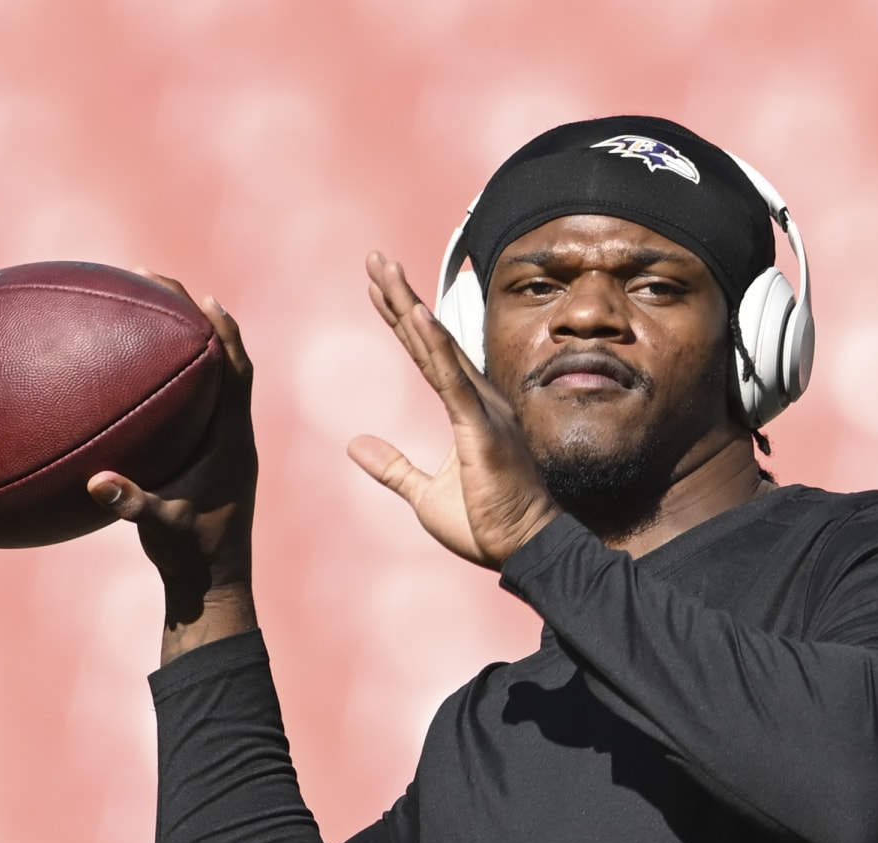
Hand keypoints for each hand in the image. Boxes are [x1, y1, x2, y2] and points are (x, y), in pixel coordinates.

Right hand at [87, 270, 257, 659]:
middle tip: (161, 286)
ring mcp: (223, 445)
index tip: (199, 296)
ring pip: (212, 381)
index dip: (222, 331)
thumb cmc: (192, 555)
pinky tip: (134, 376)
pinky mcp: (209, 458)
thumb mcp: (162, 528)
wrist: (214, 584)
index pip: (236, 371)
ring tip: (150, 315)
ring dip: (188, 346)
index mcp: (233, 441)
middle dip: (198, 320)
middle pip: (225, 360)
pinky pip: (193, 406)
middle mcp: (233, 435)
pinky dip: (171, 383)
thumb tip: (97, 482)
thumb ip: (132, 504)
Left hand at [347, 252, 560, 569]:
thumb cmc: (485, 523)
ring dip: (409, 307)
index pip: (426, 354)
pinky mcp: (481, 429)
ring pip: (439, 348)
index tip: (377, 286)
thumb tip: (354, 445)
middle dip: (400, 297)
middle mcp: (477, 399)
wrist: (522, 549)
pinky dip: (436, 346)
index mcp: (466, 409)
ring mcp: (481, 410)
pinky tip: (417, 315)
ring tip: (384, 270)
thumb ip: (392, 467)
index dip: (400, 319)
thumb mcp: (423, 495)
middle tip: (374, 258)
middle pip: (430, 339)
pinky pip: (453, 381)